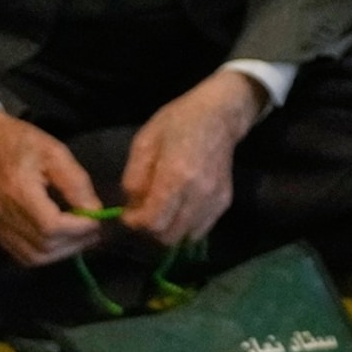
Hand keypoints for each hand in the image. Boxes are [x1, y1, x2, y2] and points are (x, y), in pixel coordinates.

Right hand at [0, 106, 107, 267]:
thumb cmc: (22, 142)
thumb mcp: (55, 152)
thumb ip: (76, 183)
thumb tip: (94, 211)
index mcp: (18, 191)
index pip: (51, 226)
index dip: (78, 229)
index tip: (97, 220)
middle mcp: (2, 215)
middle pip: (44, 247)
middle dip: (74, 243)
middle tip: (94, 231)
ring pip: (33, 258)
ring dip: (61, 253)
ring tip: (81, 237)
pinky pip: (22, 256)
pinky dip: (45, 254)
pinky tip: (60, 240)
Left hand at [117, 72, 265, 246]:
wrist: (220, 115)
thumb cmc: (178, 122)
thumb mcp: (145, 141)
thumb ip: (134, 177)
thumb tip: (131, 206)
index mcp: (176, 175)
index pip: (152, 222)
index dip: (134, 223)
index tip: (127, 214)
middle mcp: (198, 193)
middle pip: (168, 236)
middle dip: (150, 230)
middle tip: (143, 214)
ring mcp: (214, 200)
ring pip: (185, 237)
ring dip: (169, 230)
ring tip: (161, 211)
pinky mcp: (224, 202)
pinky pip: (200, 230)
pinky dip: (186, 227)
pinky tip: (179, 209)